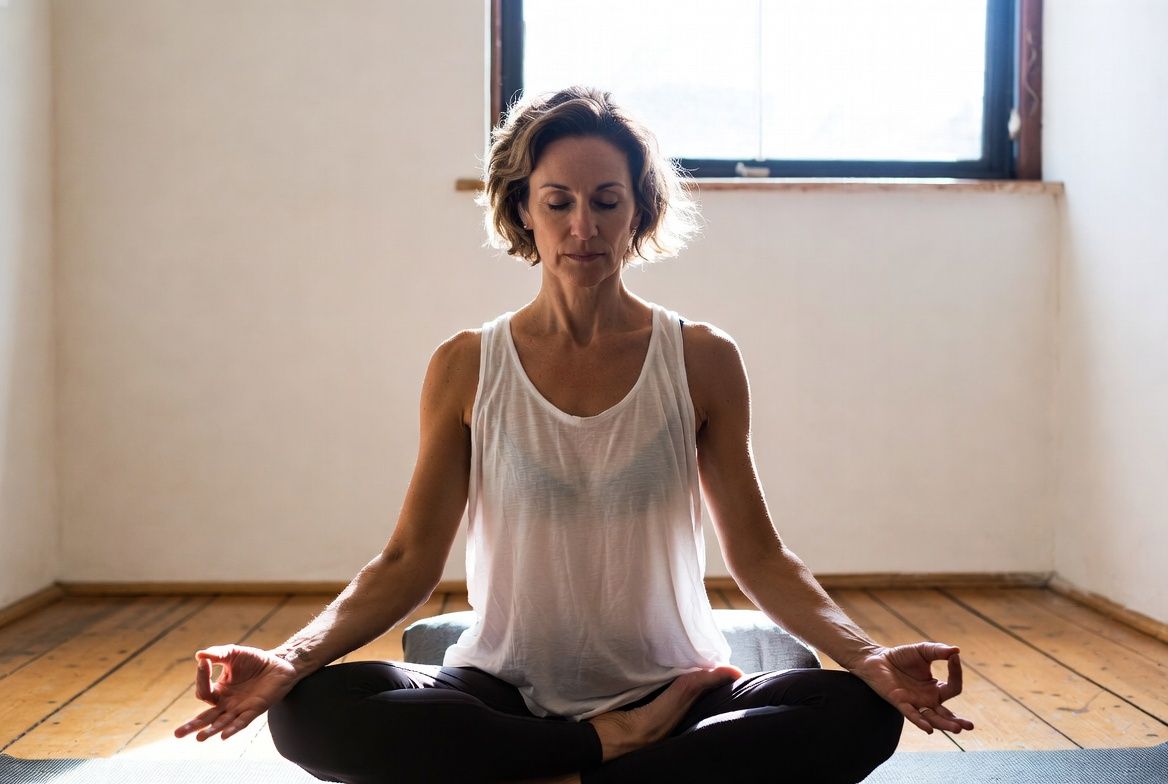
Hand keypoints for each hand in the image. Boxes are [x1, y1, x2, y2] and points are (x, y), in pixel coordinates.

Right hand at [173, 644, 300, 741]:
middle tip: (177, 734)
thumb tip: (199, 655)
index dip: (201, 678)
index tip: (203, 662)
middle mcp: (227, 703)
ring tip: (199, 738)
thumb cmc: (254, 660)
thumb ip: (217, 654)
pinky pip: (242, 722)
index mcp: (220, 690)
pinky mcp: (255, 709)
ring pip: (222, 723)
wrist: (279, 663)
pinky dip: (233, 728)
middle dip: (192, 725)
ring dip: (211, 730)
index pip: (204, 691)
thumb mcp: (233, 653)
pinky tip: (223, 736)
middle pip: (206, 717)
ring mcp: (240, 708)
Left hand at [848, 642, 975, 734]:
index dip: (956, 673)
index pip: (953, 687)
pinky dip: (920, 721)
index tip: (954, 657)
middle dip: (957, 721)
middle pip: (946, 714)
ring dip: (944, 725)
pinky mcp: (900, 702)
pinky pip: (911, 714)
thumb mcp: (923, 651)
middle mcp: (927, 699)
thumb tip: (956, 650)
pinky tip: (929, 729)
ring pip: (932, 718)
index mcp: (935, 688)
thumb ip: (938, 651)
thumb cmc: (900, 656)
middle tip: (970, 726)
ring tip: (957, 729)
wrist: (876, 658)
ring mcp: (914, 703)